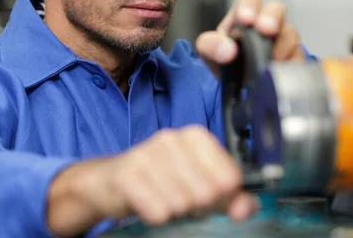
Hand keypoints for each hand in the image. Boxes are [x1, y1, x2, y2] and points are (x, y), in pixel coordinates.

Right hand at [46, 126, 259, 235]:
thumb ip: (228, 196)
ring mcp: (148, 154)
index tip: (205, 193)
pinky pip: (159, 212)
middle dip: (197, 206)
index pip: (230, 178)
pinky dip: (155, 215)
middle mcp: (172, 138)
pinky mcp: (128, 174)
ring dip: (174, 211)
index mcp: (195, 136)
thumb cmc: (158, 180)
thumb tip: (245, 207)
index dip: (221, 196)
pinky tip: (146, 202)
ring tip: (161, 197)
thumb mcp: (198, 184)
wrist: (108, 182)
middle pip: (208, 193)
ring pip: (184, 204)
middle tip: (178, 197)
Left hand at [195, 0, 303, 75]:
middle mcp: (266, 22)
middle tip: (266, 30)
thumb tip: (227, 50)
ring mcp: (282, 39)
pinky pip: (298, 57)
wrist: (237, 84)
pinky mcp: (293, 58)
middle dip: (272, 18)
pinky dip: (289, 64)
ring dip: (279, 47)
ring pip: (290, 34)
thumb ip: (210, 46)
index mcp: (244, 14)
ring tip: (267, 62)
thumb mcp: (208, 51)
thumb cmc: (225, 59)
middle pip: (276, 9)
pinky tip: (278, 72)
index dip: (249, 4)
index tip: (246, 19)